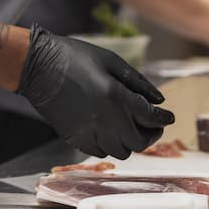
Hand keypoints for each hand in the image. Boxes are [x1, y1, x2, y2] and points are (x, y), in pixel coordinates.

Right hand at [17, 25, 173, 158]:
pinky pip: (101, 151)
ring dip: (131, 141)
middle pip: (138, 141)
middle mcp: (105, 120)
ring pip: (121, 151)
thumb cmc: (75, 56)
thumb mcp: (110, 60)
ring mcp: (89, 132)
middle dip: (151, 134)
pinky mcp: (75, 138)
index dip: (164, 119)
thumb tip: (159, 100)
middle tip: (153, 124)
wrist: (39, 66)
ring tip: (132, 126)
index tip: (170, 117)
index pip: (150, 117)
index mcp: (116, 97)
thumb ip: (137, 82)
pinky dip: (111, 145)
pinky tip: (111, 129)